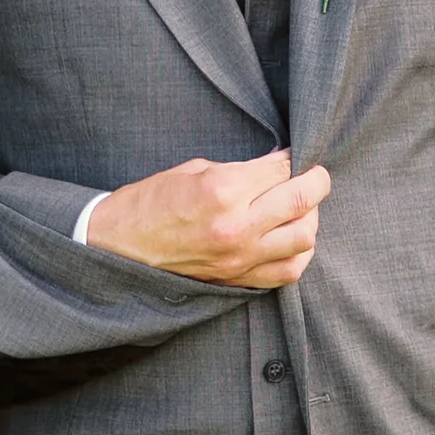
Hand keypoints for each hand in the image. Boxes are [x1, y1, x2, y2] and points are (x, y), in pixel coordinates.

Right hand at [82, 148, 330, 288]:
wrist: (118, 247)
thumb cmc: (151, 202)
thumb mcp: (195, 170)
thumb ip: (241, 171)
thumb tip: (277, 168)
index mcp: (222, 190)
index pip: (281, 169)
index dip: (295, 157)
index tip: (296, 154)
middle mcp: (236, 226)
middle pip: (303, 201)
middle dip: (317, 181)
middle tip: (314, 175)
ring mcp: (239, 258)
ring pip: (304, 238)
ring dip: (311, 218)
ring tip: (301, 208)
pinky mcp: (237, 279)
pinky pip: (288, 271)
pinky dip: (299, 252)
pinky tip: (290, 238)